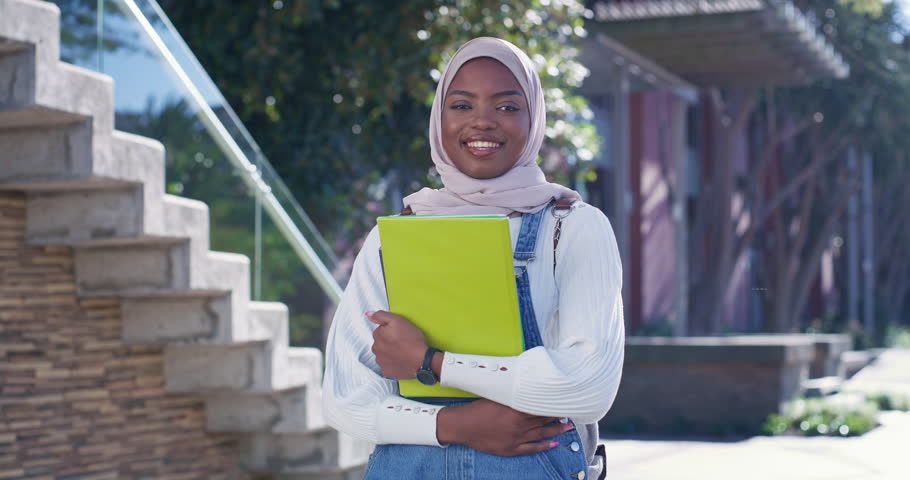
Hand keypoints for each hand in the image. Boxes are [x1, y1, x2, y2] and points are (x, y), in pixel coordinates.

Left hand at [367, 310, 427, 378]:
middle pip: (381, 343)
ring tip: (403, 352)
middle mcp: (375, 349)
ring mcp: (380, 362)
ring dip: (390, 353)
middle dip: (389, 342)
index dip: (391, 331)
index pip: (381, 330)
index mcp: (377, 335)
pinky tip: (401, 361)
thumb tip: (368, 314)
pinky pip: (388, 366)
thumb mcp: (397, 320)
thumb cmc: (411, 338)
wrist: (421, 359)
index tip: (400, 333)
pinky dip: (393, 364)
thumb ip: (381, 315)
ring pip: (383, 355)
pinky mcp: (386, 372)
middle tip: (402, 342)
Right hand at [436, 399, 570, 455]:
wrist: (463, 426)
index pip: (540, 407)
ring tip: (567, 427)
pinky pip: (531, 448)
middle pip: (543, 420)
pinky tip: (553, 444)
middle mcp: (519, 425)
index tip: (563, 401)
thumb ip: (511, 394)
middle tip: (569, 413)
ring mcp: (516, 438)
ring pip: (541, 434)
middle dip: (557, 417)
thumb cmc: (477, 409)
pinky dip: (543, 446)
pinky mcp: (511, 449)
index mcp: (516, 410)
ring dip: (556, 431)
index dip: (553, 405)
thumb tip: (525, 388)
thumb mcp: (496, 397)